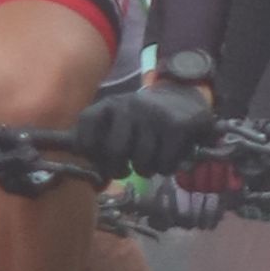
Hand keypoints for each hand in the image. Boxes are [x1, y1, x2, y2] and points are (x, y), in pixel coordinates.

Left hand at [84, 51, 218, 179]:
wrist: (188, 99)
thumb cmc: (146, 119)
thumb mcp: (120, 120)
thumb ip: (100, 137)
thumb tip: (81, 163)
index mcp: (111, 104)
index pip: (86, 121)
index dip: (86, 146)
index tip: (97, 159)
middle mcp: (130, 106)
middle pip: (114, 151)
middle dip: (118, 170)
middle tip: (124, 171)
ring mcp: (154, 115)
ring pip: (141, 163)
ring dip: (145, 171)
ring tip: (149, 162)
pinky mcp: (177, 126)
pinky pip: (164, 164)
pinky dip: (166, 168)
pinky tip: (168, 159)